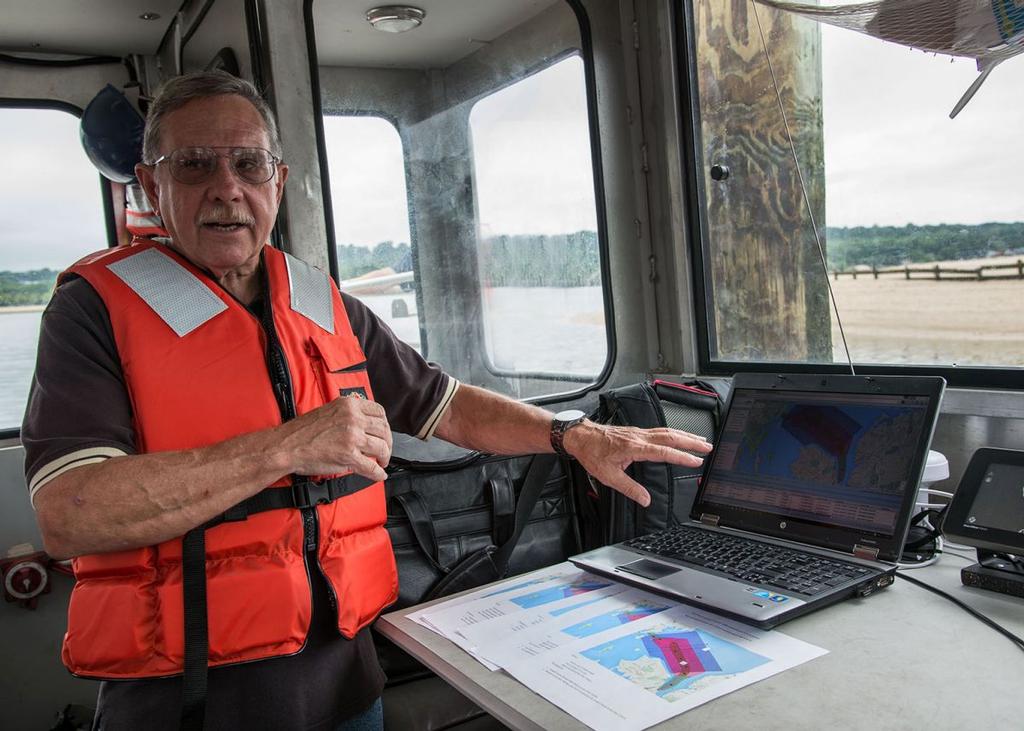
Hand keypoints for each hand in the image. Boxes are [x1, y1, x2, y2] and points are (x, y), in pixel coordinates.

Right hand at [283, 395, 392, 481]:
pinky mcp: (349, 456)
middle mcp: (353, 419)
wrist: (287, 445)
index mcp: (349, 405)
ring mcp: (352, 437)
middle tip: (384, 451)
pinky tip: (379, 475)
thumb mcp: (330, 411)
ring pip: (381, 447)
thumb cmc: (303, 431)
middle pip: (383, 430)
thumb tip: (366, 426)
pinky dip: (378, 473)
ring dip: (385, 457)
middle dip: (387, 443)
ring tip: (381, 462)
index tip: (384, 433)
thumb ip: (350, 415)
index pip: (379, 412)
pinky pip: (372, 467)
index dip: (384, 425)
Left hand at [562, 421, 711, 506]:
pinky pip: (659, 430)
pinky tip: (679, 436)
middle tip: (708, 447)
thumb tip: (645, 500)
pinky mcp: (636, 431)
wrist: (580, 437)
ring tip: (700, 440)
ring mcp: (638, 432)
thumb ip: (629, 489)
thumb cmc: (592, 453)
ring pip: (666, 431)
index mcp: (634, 447)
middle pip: (670, 436)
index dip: (681, 456)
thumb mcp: (609, 476)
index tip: (696, 461)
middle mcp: (639, 437)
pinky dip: (674, 433)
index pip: (663, 452)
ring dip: (685, 435)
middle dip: (691, 441)